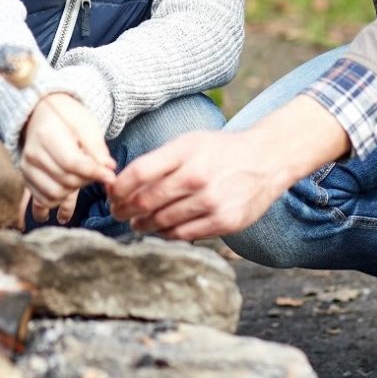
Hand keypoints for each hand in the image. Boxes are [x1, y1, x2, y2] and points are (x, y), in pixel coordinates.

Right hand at [18, 93, 115, 222]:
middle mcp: (33, 154)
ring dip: (73, 192)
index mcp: (47, 135)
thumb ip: (97, 149)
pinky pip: (42, 200)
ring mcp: (27, 168)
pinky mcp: (26, 179)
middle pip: (65, 180)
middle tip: (97, 173)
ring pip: (54, 194)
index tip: (111, 177)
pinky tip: (67, 198)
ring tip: (83, 179)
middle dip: (86, 180)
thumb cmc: (67, 118)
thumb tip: (109, 169)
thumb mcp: (87, 125)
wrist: (43, 113)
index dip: (94, 173)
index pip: (72, 162)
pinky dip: (57, 202)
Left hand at [108, 128, 287, 239]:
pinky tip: (161, 229)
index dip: (117, 188)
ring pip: (161, 221)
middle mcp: (197, 176)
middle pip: (145, 200)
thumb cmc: (219, 151)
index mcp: (185, 151)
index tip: (110, 194)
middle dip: (123, 210)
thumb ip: (157, 161)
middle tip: (117, 213)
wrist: (266, 160)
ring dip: (142, 225)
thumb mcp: (189, 143)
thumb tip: (118, 182)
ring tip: (137, 223)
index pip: (138, 173)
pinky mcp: (224, 221)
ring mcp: (212, 201)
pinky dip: (165, 234)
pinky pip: (183, 234)